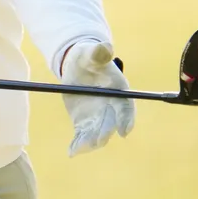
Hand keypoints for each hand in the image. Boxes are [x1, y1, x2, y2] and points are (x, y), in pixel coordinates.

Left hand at [60, 40, 135, 156]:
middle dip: (105, 132)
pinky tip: (71, 152)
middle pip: (111, 124)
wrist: (77, 67)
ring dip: (90, 142)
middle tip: (97, 140)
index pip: (126, 108)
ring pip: (96, 133)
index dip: (126, 119)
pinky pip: (81, 135)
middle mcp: (111, 108)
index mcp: (119, 92)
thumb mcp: (92, 54)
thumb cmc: (89, 58)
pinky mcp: (83, 122)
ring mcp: (97, 117)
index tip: (124, 131)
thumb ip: (99, 53)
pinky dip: (77, 144)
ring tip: (80, 148)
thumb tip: (105, 46)